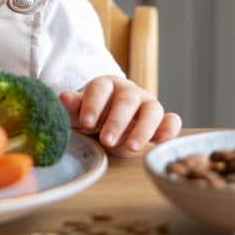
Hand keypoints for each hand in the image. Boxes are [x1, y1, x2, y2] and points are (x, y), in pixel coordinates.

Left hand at [58, 76, 181, 157]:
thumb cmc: (91, 117)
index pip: (100, 89)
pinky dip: (170, 129)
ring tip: (131, 148)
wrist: (107, 126)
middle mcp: (129, 92)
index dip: (93, 104)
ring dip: (143, 129)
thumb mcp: (77, 113)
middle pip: (127, 101)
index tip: (85, 123)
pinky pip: (171, 121)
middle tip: (106, 140)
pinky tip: (162, 141)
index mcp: (106, 85)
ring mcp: (147, 105)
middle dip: (117, 121)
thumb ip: (73, 106)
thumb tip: (63, 97)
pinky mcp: (161, 121)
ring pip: (152, 111)